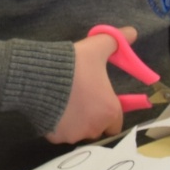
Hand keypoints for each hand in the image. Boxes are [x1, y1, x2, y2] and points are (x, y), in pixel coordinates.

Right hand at [47, 29, 127, 144]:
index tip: (99, 99)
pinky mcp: (53, 137)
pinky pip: (59, 132)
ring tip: (63, 101)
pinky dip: (56, 123)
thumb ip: (116, 41)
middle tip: (80, 98)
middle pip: (96, 127)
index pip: (116, 122)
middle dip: (91, 116)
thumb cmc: (74, 65)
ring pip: (77, 131)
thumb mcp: (97, 47)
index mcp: (109, 111)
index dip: (109, 111)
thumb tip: (132, 32)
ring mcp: (72, 135)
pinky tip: (50, 107)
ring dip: (74, 121)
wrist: (37, 77)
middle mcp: (94, 128)